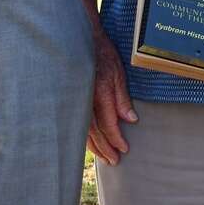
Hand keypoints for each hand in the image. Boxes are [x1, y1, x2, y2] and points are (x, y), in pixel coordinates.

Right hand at [87, 33, 137, 164]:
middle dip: (105, 148)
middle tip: (115, 161)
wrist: (81, 43)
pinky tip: (91, 144)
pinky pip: (77, 124)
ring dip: (94, 146)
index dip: (116, 139)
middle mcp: (85, 101)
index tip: (125, 150)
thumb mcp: (119, 74)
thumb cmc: (103, 56)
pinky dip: (84, 137)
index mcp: (99, 94)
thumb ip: (122, 99)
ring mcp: (76, 102)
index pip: (108, 124)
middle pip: (95, 132)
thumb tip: (132, 120)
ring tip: (105, 158)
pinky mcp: (71, 101)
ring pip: (83, 131)